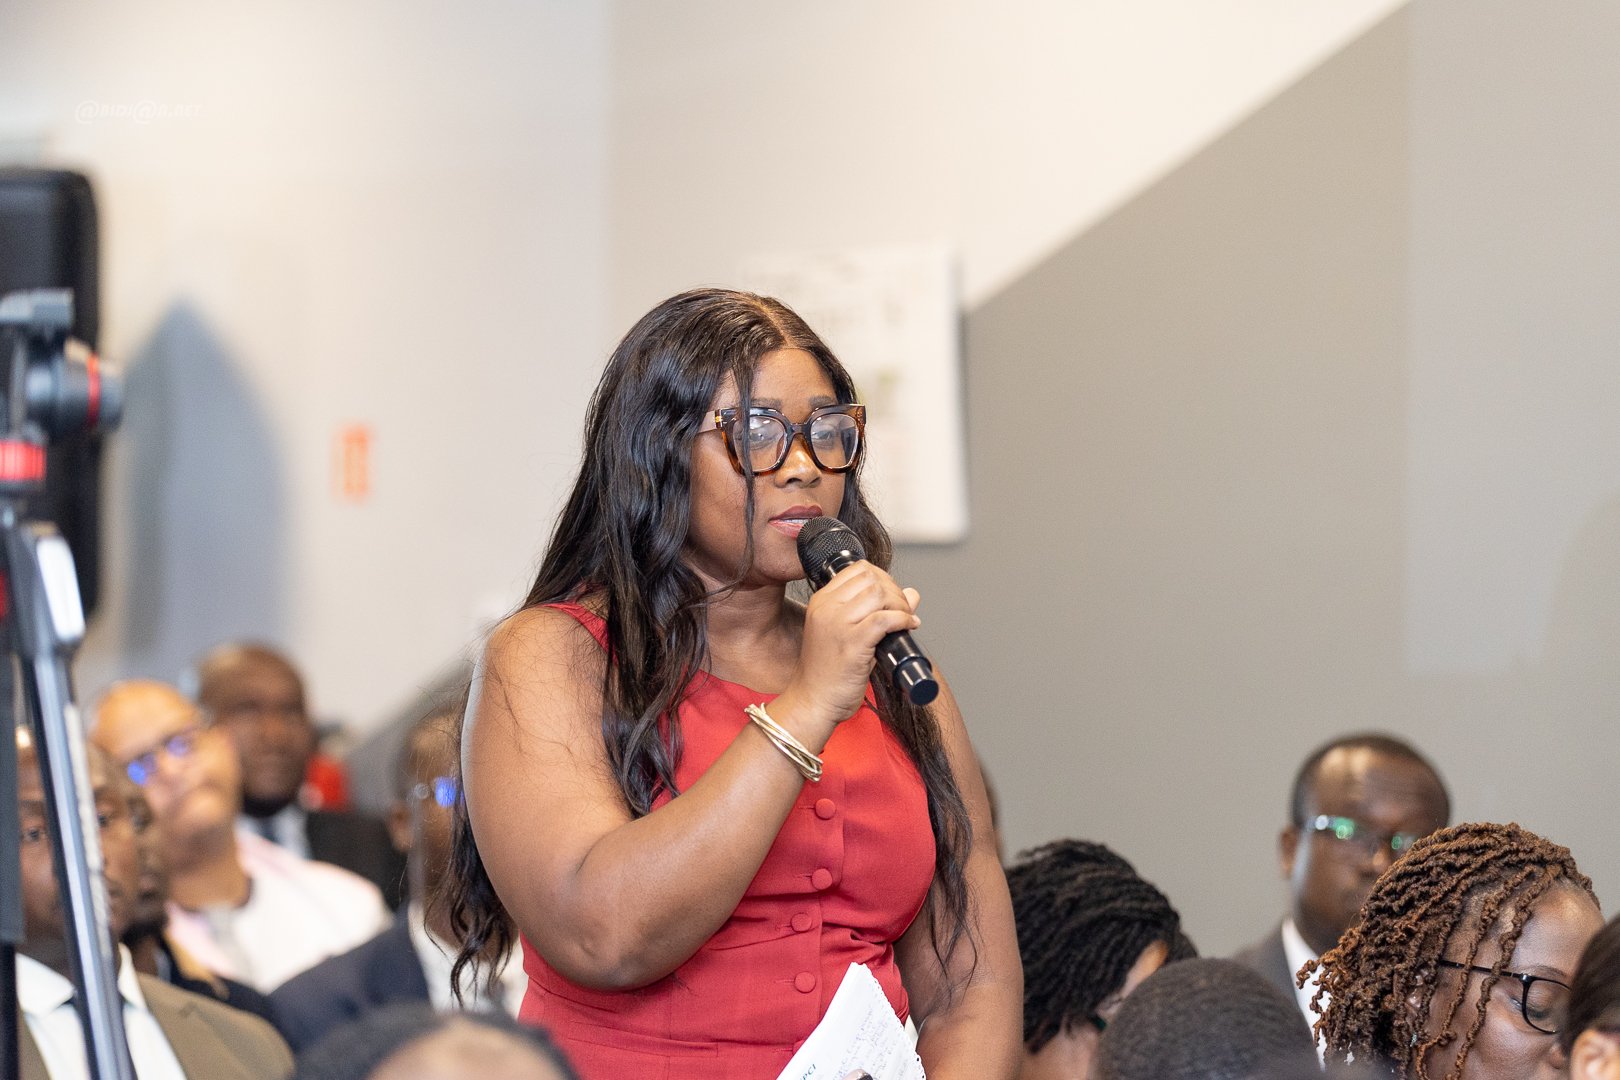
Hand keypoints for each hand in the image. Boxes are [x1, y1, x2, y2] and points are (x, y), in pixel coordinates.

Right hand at [777, 560, 920, 732]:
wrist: (813, 702)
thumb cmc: (828, 673)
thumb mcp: (848, 634)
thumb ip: (876, 611)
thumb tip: (912, 594)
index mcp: (821, 601)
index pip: (858, 569)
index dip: (883, 578)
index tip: (892, 595)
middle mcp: (826, 608)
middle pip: (871, 578)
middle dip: (894, 590)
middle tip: (902, 609)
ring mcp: (837, 624)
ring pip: (879, 594)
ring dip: (900, 604)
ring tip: (905, 619)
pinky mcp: (852, 643)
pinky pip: (885, 619)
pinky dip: (903, 619)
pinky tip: (908, 626)